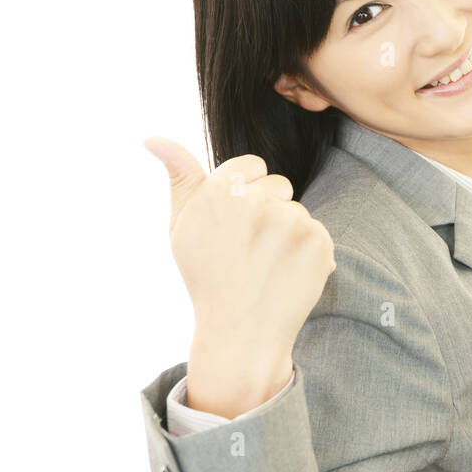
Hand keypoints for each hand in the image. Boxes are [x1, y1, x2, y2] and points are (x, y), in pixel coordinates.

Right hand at [143, 137, 335, 415]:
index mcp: (218, 191)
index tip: (237, 224)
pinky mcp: (319, 243)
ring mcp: (290, 222)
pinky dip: (309, 253)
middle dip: (269, 211)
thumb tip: (153, 138)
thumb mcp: (182, 228)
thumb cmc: (207, 277)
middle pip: (279, 185)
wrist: (241, 333)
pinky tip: (287, 275)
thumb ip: (179, 178)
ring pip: (298, 211)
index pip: (253, 165)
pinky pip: (318, 233)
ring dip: (289, 234)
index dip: (246, 193)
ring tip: (267, 266)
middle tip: (251, 250)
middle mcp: (255, 202)